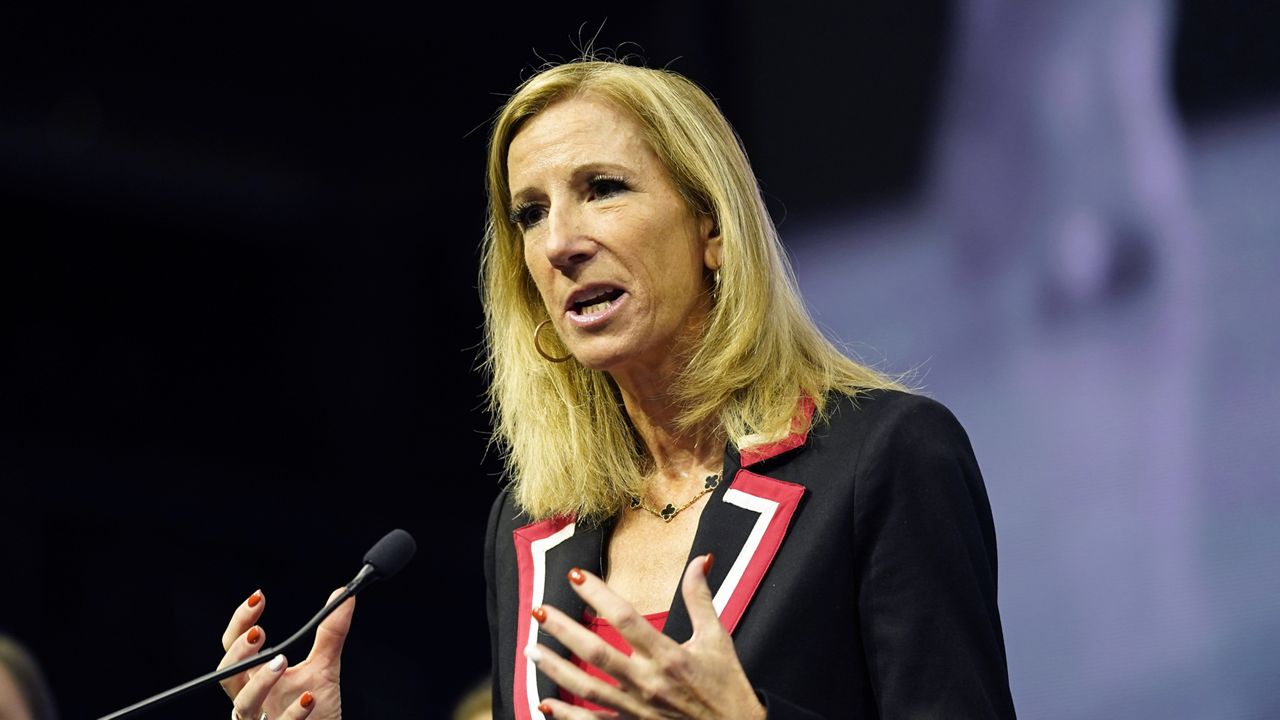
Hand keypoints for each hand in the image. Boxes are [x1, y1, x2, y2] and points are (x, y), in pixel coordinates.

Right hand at [217, 588, 354, 719]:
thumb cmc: (316, 708)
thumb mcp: (324, 666)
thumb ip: (330, 633)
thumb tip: (343, 597)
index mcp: (256, 678)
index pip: (234, 648)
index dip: (240, 623)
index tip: (258, 598)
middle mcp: (254, 698)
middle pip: (227, 675)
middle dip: (238, 653)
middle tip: (260, 633)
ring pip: (244, 704)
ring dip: (261, 682)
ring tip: (281, 661)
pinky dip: (293, 714)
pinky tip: (309, 698)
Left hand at [528, 555, 766, 718]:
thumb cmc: (726, 686)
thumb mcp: (718, 639)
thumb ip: (701, 598)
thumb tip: (702, 559)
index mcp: (669, 656)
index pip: (625, 619)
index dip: (598, 596)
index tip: (576, 575)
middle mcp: (648, 682)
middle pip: (596, 653)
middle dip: (564, 630)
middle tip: (538, 610)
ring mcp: (637, 709)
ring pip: (586, 688)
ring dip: (554, 669)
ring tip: (530, 649)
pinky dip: (566, 716)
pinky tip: (544, 703)